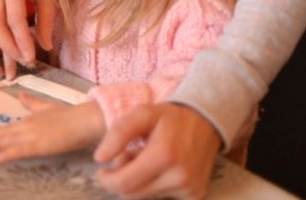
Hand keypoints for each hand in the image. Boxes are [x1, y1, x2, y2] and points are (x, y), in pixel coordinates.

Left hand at [0, 95, 104, 162]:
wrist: (87, 119)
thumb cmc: (71, 116)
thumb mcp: (49, 108)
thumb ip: (33, 103)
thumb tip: (20, 95)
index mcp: (29, 120)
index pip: (4, 129)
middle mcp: (27, 126)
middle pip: (0, 134)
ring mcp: (32, 135)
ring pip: (4, 140)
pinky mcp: (40, 145)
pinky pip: (19, 151)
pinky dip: (5, 154)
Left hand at [94, 103, 220, 199]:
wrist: (206, 121)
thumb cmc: (170, 117)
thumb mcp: (143, 114)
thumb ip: (118, 133)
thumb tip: (99, 158)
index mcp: (163, 155)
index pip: (124, 184)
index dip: (107, 180)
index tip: (102, 171)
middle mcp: (178, 177)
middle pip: (133, 194)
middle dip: (123, 179)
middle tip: (127, 158)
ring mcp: (189, 189)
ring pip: (147, 197)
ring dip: (139, 183)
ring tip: (145, 160)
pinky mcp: (195, 195)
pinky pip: (164, 198)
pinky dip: (155, 186)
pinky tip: (158, 169)